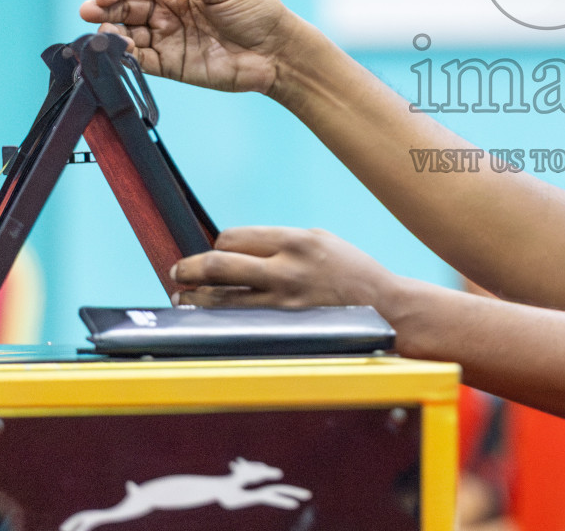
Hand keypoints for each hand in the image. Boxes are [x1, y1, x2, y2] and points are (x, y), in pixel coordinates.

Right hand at [79, 0, 299, 93]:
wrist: (278, 53)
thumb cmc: (257, 12)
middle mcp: (167, 10)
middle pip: (124, 6)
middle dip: (104, 7)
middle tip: (89, 12)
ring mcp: (166, 38)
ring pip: (126, 33)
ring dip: (110, 32)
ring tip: (104, 35)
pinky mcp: (170, 65)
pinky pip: (138, 60)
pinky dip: (123, 57)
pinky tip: (118, 52)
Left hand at [170, 226, 400, 311]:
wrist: (385, 307)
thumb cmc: (350, 271)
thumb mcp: (319, 240)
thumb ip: (279, 242)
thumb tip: (234, 247)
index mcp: (295, 241)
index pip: (233, 238)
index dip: (218, 244)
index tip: (216, 251)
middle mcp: (286, 269)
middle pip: (218, 266)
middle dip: (190, 268)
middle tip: (179, 272)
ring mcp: (283, 303)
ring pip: (222, 300)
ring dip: (196, 298)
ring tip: (184, 297)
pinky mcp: (285, 328)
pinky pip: (238, 322)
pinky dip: (217, 319)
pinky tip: (208, 318)